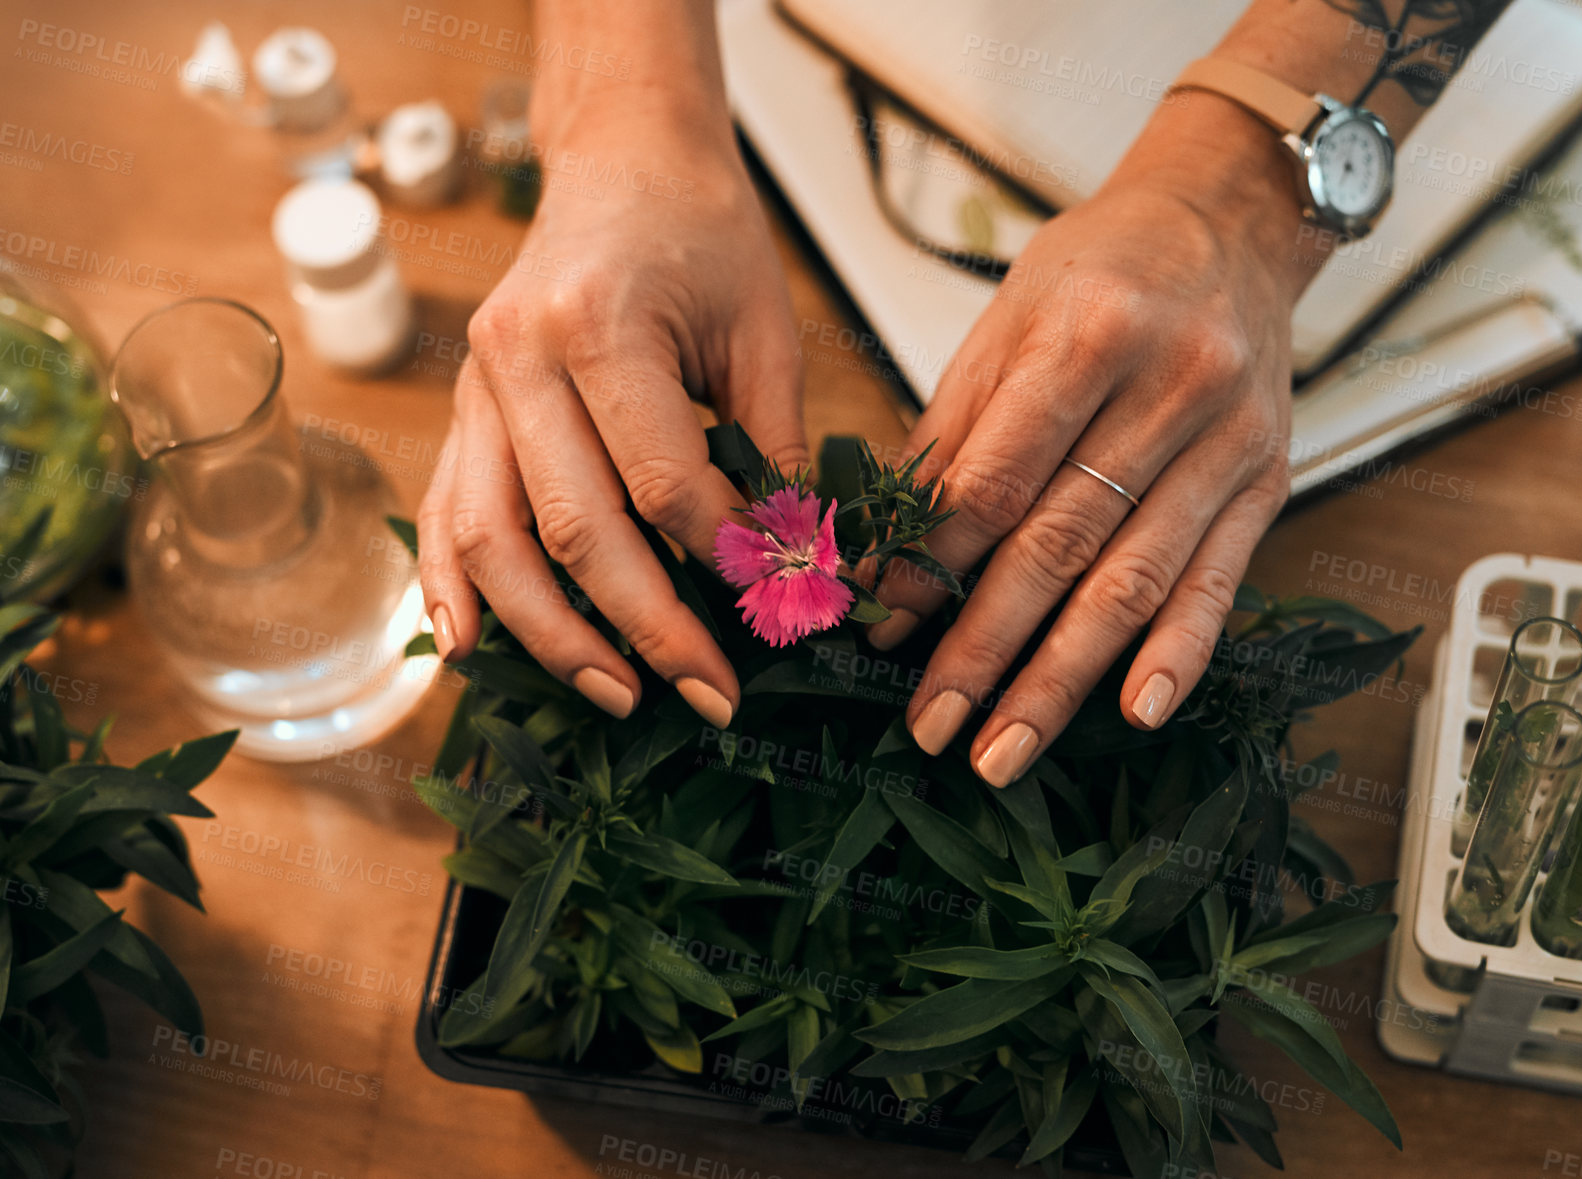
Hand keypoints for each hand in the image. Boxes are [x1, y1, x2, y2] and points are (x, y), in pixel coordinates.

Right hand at [418, 100, 803, 727]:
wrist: (622, 159)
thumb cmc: (703, 235)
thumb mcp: (764, 330)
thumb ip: (776, 449)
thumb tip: (795, 570)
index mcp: (599, 324)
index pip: (662, 482)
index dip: (726, 557)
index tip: (779, 603)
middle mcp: (517, 357)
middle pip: (570, 528)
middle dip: (646, 627)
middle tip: (711, 695)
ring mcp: (474, 385)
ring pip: (488, 539)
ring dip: (548, 634)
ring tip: (614, 695)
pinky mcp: (460, 408)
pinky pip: (444, 512)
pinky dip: (449, 587)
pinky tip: (466, 650)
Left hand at [869, 98, 1313, 785]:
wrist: (1233, 217)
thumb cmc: (1105, 264)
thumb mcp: (1009, 318)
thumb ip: (954, 431)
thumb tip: (883, 543)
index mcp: (1090, 334)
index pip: (998, 478)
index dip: (932, 562)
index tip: (881, 624)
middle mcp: (1171, 387)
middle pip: (1061, 546)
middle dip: (986, 648)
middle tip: (931, 724)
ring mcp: (1230, 441)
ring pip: (1134, 582)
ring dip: (1063, 678)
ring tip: (1003, 749)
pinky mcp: (1267, 480)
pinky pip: (1220, 582)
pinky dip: (1178, 654)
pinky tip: (1133, 712)